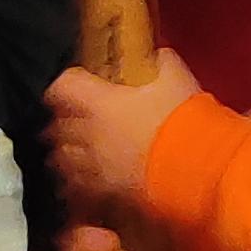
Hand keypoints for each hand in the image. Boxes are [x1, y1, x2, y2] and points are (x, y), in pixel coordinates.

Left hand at [42, 51, 203, 208]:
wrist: (195, 170)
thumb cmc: (182, 121)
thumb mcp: (176, 79)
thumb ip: (162, 62)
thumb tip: (158, 55)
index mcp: (97, 102)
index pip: (60, 87)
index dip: (64, 84)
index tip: (75, 84)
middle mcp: (85, 135)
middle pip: (54, 125)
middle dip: (63, 121)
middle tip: (77, 118)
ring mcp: (89, 167)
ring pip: (59, 159)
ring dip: (65, 152)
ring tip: (77, 151)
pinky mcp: (99, 194)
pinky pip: (73, 189)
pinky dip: (74, 183)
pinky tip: (86, 181)